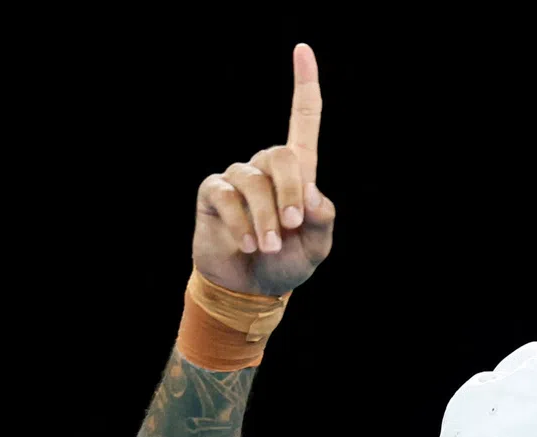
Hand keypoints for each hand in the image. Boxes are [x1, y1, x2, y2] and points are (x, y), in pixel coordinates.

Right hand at [193, 43, 334, 295]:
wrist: (252, 288)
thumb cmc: (288, 264)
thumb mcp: (316, 247)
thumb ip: (323, 220)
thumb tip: (312, 192)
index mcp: (298, 174)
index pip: (302, 123)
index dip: (305, 88)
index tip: (303, 49)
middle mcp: (266, 167)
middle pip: (280, 156)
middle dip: (291, 194)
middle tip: (292, 228)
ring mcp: (238, 178)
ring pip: (254, 181)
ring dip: (265, 218)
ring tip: (268, 248)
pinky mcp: (213, 193)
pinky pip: (227, 197)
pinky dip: (242, 224)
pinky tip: (247, 245)